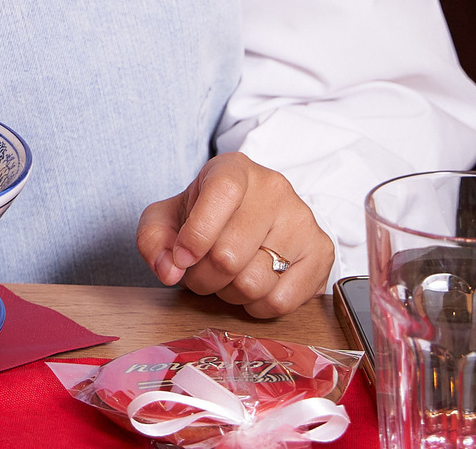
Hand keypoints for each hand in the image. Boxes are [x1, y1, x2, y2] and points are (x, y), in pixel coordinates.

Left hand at [135, 154, 332, 318]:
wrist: (254, 217)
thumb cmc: (207, 218)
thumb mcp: (167, 218)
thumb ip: (153, 239)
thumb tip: (169, 270)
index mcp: (235, 169)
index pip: (220, 195)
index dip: (194, 236)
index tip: (181, 258)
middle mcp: (274, 189)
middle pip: (229, 255)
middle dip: (203, 277)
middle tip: (200, 274)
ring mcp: (303, 220)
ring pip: (254, 282)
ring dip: (229, 293)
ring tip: (227, 279)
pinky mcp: (321, 253)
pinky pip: (281, 301)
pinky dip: (256, 307)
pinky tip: (251, 290)